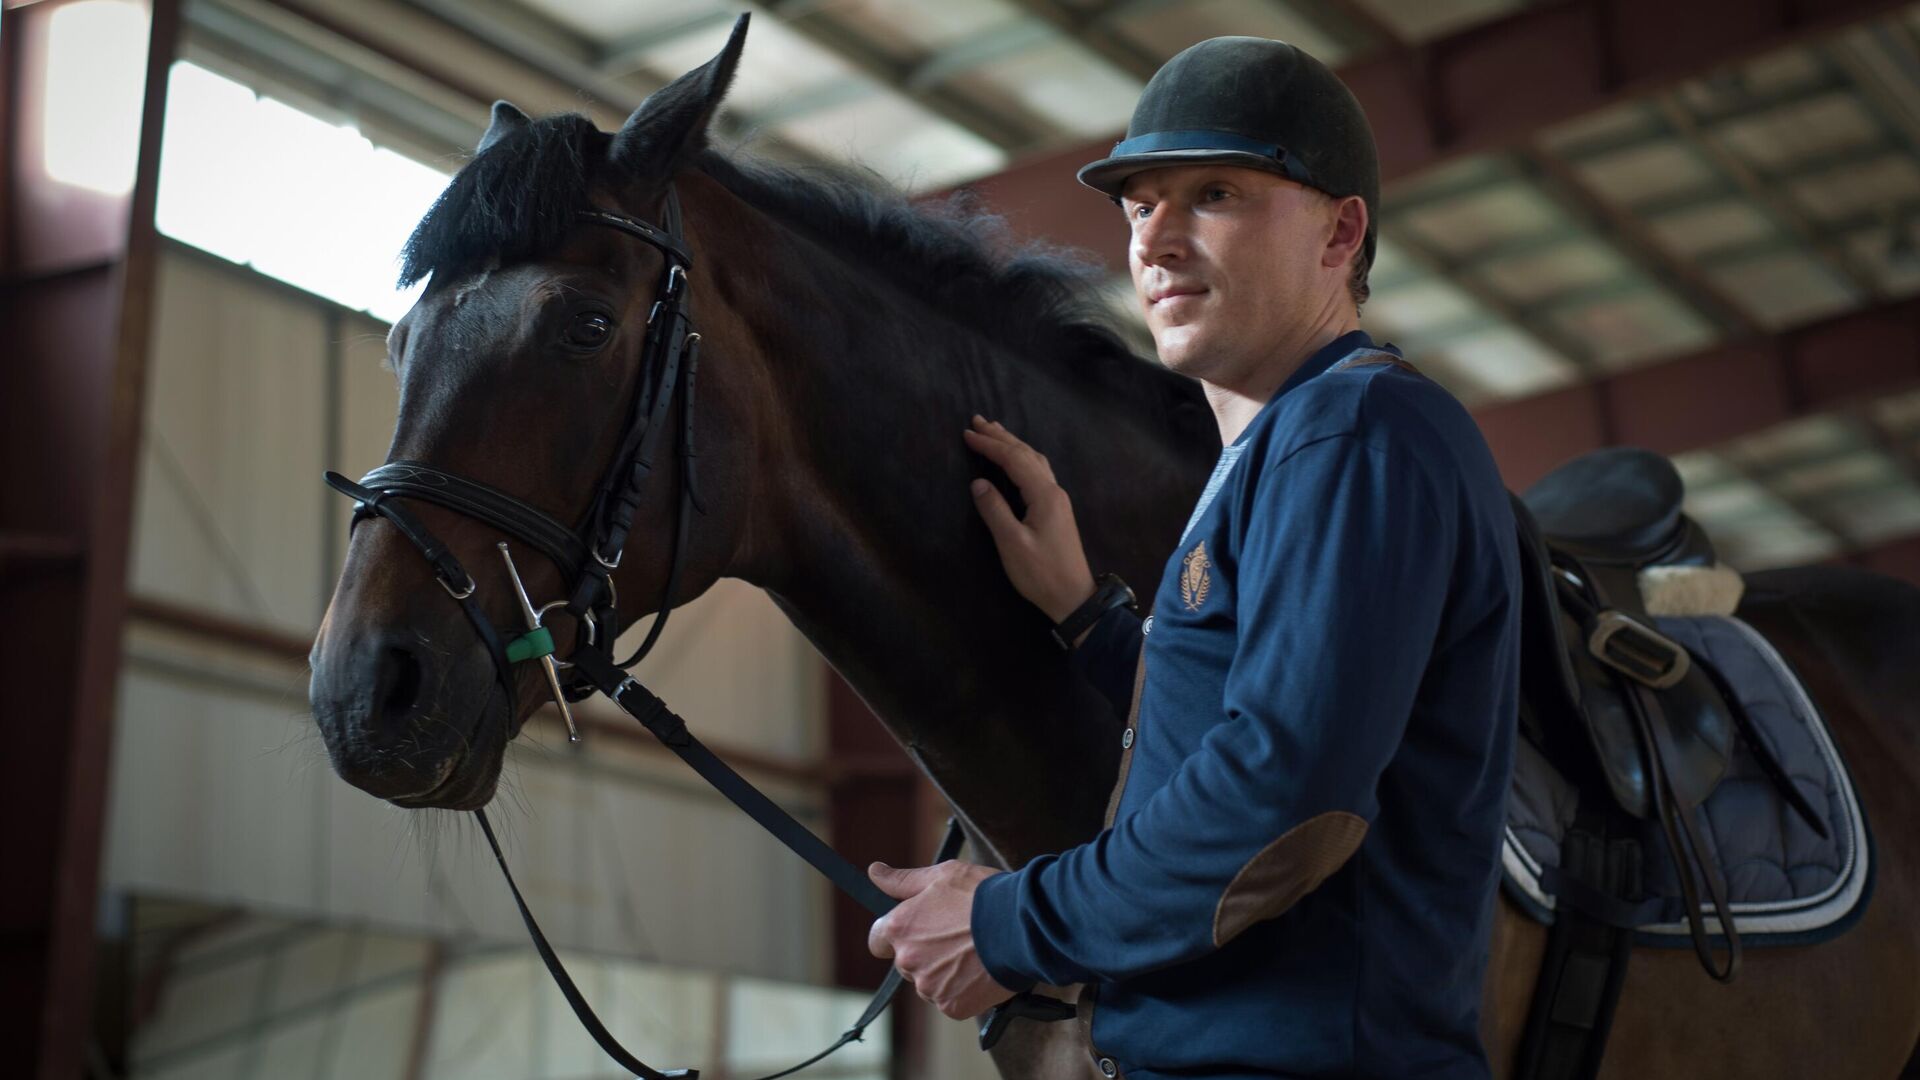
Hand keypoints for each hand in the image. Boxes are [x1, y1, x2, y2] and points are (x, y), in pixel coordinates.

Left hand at [867, 859, 1015, 1019]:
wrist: (1021, 926)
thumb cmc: (981, 895)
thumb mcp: (941, 876)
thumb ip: (902, 880)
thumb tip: (875, 872)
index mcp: (899, 928)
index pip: (878, 941)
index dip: (896, 934)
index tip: (917, 929)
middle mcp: (908, 960)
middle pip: (907, 962)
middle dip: (925, 952)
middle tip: (956, 936)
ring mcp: (929, 987)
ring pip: (929, 982)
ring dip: (944, 972)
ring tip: (973, 952)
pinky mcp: (951, 1006)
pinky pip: (951, 999)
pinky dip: (963, 989)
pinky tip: (980, 970)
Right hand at [963, 416, 1096, 623]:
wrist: (1074, 597)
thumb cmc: (1041, 573)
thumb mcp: (1012, 543)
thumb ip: (994, 510)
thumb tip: (978, 483)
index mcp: (1044, 495)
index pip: (1013, 459)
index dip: (990, 445)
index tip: (967, 434)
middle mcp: (1054, 491)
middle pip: (1026, 454)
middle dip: (1001, 437)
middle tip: (977, 421)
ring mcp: (1058, 500)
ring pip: (1035, 461)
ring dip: (1013, 445)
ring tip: (995, 433)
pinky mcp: (1057, 510)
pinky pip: (1038, 472)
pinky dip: (1022, 459)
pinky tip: (1017, 461)